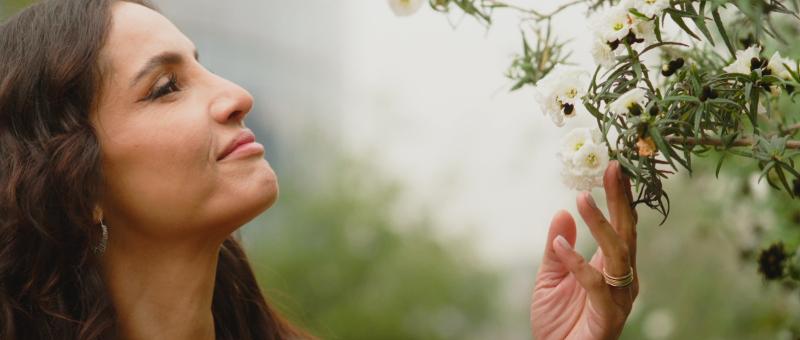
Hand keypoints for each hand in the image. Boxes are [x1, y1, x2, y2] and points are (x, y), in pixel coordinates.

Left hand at [530, 161, 638, 339]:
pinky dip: (577, 262)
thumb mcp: (550, 277)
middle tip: (612, 168)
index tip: (614, 167)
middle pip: (627, 232)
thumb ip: (557, 248)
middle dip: (620, 200)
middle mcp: (621, 279)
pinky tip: (559, 244)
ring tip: (581, 198)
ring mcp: (618, 298)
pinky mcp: (608, 317)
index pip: (621, 225)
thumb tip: (562, 212)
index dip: (619, 197)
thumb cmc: (557, 322)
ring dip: (600, 224)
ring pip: (617, 253)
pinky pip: (596, 284)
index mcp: (610, 267)